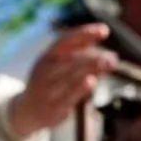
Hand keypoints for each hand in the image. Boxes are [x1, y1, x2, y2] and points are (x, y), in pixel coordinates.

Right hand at [5, 23, 118, 139]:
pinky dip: (79, 88)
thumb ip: (82, 59)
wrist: (26, 110)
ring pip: (70, 76)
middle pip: (71, 59)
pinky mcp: (52, 106)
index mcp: (47, 57)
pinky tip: (91, 80)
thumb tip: (109, 52)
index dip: (84, 33)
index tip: (104, 30)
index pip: (66, 40)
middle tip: (113, 57)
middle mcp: (45, 70)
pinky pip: (67, 96)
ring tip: (109, 63)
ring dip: (91, 68)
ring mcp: (47, 89)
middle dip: (93, 57)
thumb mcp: (59, 67)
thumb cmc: (50, 84)